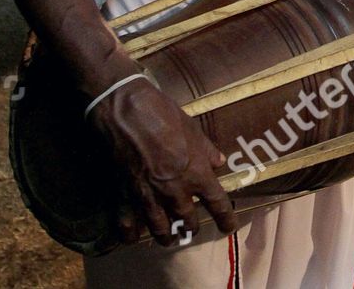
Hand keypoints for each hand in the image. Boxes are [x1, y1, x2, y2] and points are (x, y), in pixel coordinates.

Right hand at [90, 77, 235, 244]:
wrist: (127, 113)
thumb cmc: (165, 115)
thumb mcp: (194, 130)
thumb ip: (207, 151)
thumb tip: (218, 162)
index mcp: (197, 174)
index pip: (218, 204)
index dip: (226, 219)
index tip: (229, 228)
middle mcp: (175, 191)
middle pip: (188, 220)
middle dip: (192, 227)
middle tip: (192, 229)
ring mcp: (148, 197)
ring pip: (160, 229)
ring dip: (166, 236)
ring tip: (168, 239)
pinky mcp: (124, 196)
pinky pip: (127, 225)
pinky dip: (130, 234)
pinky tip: (132, 239)